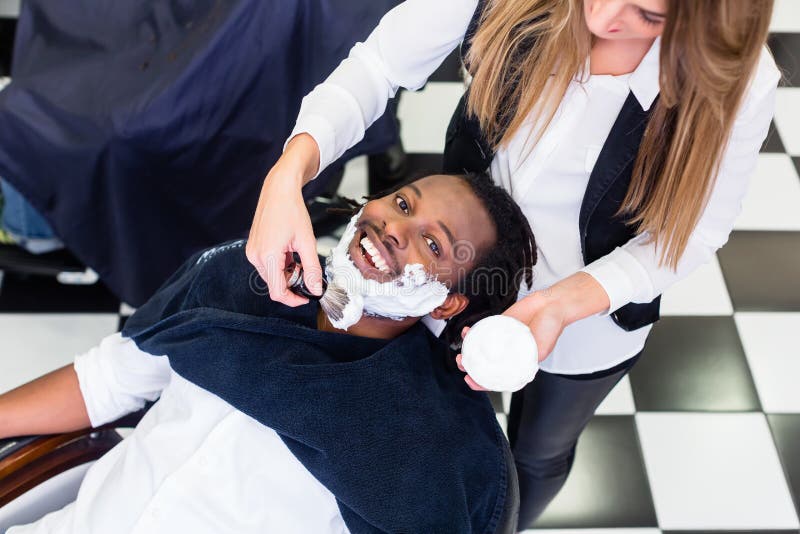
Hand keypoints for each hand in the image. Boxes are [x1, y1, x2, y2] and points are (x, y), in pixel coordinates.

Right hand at [247, 134, 322, 305]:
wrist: (279, 190)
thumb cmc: (293, 211)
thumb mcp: (307, 242)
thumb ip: (312, 269)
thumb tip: (316, 290)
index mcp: (268, 256)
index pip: (278, 292)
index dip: (293, 300)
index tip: (307, 297)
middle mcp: (255, 256)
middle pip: (275, 285)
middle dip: (293, 284)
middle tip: (308, 272)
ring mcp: (252, 252)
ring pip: (271, 276)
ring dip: (287, 274)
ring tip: (299, 256)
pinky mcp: (253, 248)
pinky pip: (267, 266)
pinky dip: (281, 265)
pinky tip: (290, 252)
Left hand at [455, 290, 568, 391]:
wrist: (552, 304)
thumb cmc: (551, 327)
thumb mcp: (542, 348)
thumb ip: (529, 358)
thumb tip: (516, 369)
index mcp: (518, 364)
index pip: (496, 378)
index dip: (481, 383)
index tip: (470, 380)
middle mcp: (508, 353)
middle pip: (484, 364)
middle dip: (469, 366)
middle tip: (462, 362)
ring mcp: (501, 340)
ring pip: (480, 349)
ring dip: (468, 350)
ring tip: (461, 350)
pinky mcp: (498, 326)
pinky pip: (482, 330)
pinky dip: (472, 332)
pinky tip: (466, 331)